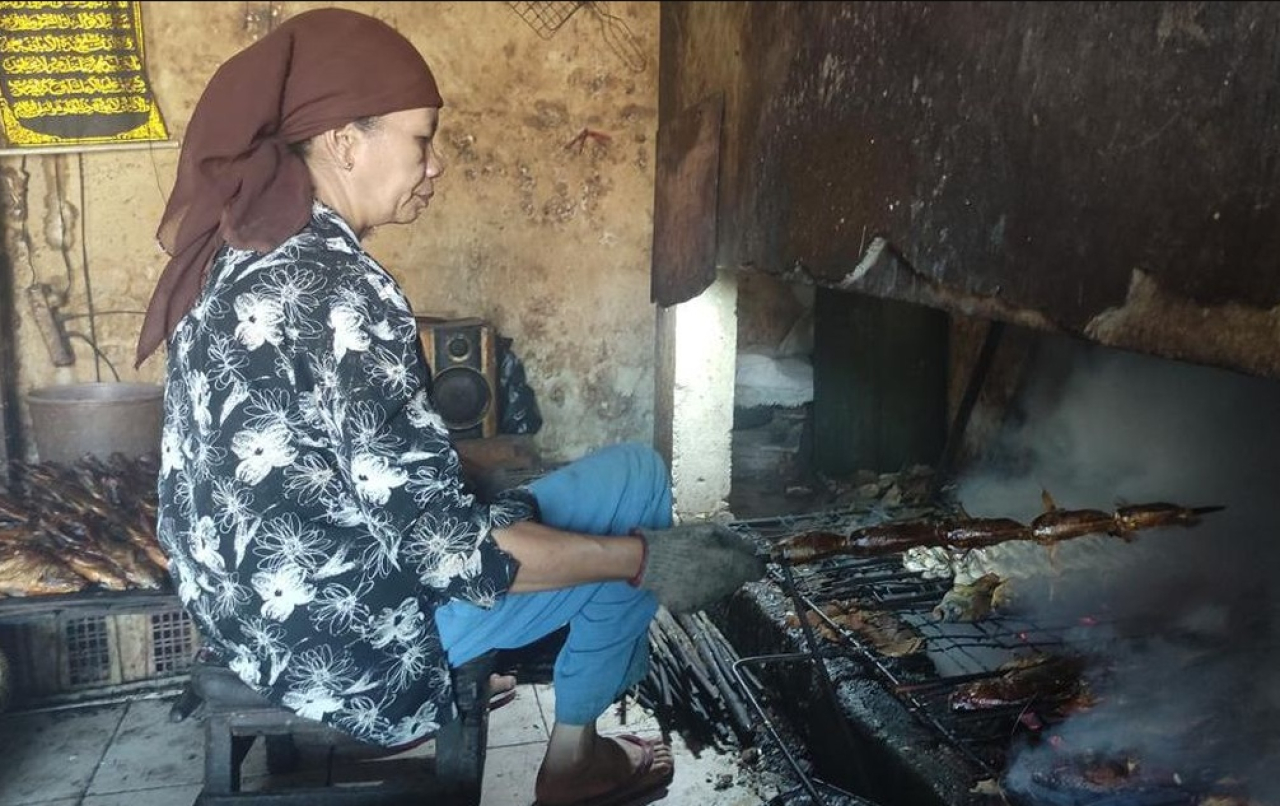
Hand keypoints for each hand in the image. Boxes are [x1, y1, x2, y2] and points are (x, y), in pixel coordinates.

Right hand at [632, 523, 766, 613]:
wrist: (648, 561)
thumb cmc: (680, 541)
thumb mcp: (709, 531)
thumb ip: (735, 541)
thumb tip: (752, 550)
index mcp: (731, 565)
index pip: (756, 571)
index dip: (752, 564)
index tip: (744, 560)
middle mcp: (723, 586)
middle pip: (737, 581)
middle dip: (730, 571)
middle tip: (711, 559)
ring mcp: (707, 600)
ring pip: (720, 590)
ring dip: (713, 580)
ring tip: (693, 567)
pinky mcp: (692, 608)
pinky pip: (701, 598)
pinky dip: (697, 590)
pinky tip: (684, 578)